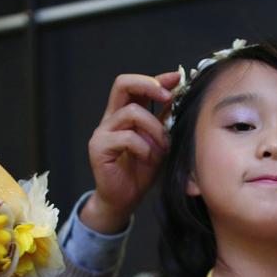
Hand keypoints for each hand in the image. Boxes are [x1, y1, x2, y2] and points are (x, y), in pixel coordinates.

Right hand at [81, 71, 180, 233]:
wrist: (124, 199)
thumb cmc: (140, 171)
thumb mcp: (159, 141)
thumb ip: (163, 120)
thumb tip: (177, 95)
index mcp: (124, 114)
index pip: (135, 85)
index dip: (156, 78)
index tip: (177, 77)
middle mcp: (111, 118)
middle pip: (123, 84)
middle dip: (149, 85)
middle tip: (168, 97)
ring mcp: (102, 132)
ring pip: (131, 112)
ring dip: (154, 128)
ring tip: (162, 146)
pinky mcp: (99, 148)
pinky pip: (127, 137)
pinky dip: (144, 147)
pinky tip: (148, 158)